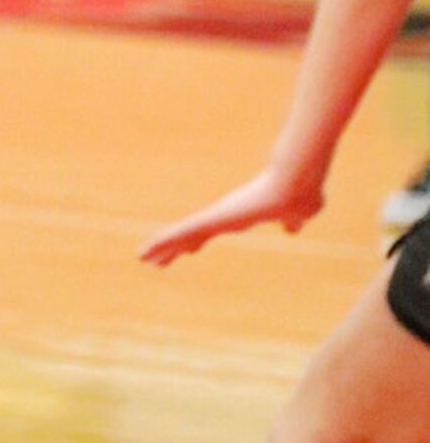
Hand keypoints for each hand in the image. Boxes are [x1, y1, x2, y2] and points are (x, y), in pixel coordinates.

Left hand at [139, 163, 324, 266]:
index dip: (200, 241)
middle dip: (176, 247)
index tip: (190, 249)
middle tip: (156, 259)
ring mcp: (217, 215)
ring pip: (183, 234)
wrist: (296, 183)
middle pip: (194, 234)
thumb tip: (292, 229)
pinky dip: (162, 242)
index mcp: (243, 216)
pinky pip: (181, 231)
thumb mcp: (299, 213)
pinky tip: (144, 252)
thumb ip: (293, 221)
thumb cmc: (301, 193)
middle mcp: (225, 215)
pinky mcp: (212, 217)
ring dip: (162, 247)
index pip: (215, 229)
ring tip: (142, 258)